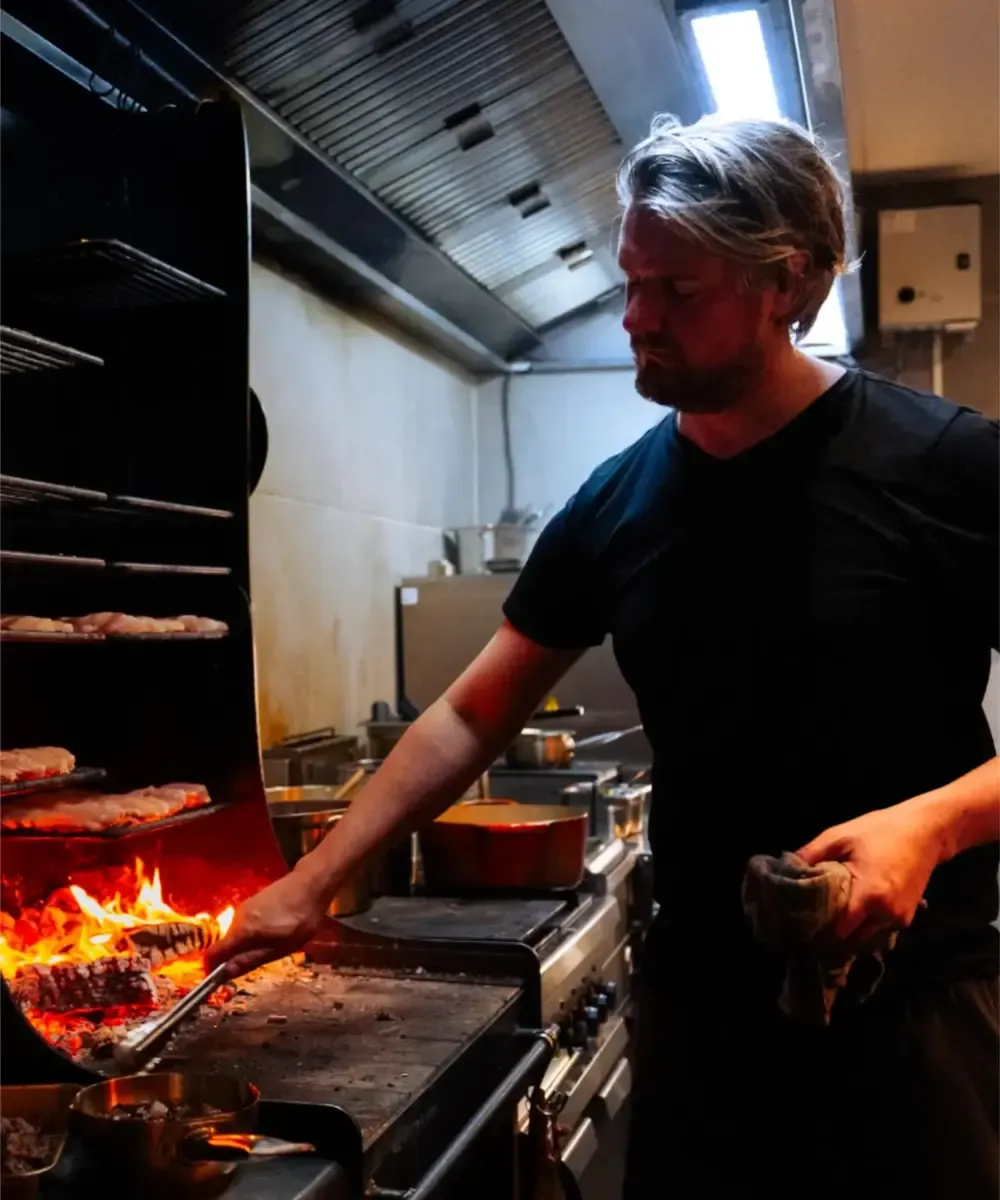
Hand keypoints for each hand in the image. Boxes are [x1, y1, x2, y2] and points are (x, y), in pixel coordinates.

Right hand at [205, 865, 330, 979]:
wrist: (311, 884)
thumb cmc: (300, 919)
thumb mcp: (280, 947)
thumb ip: (252, 959)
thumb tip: (226, 972)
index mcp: (242, 931)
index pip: (213, 953)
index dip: (213, 969)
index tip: (222, 980)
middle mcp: (238, 918)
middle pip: (226, 944)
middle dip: (235, 957)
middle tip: (261, 961)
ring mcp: (245, 907)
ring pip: (237, 934)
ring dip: (246, 944)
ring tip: (273, 944)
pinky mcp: (253, 901)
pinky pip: (245, 924)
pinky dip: (252, 933)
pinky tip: (273, 930)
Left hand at [796, 800, 943, 951]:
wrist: (926, 830)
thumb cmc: (879, 830)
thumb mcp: (838, 836)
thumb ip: (809, 856)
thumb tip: (783, 872)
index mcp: (869, 894)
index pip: (837, 931)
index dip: (815, 934)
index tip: (795, 932)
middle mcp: (886, 915)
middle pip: (851, 944)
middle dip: (827, 942)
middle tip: (803, 934)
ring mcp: (900, 920)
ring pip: (864, 942)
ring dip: (845, 940)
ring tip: (821, 930)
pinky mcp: (906, 918)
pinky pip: (878, 934)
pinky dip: (861, 932)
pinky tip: (846, 921)